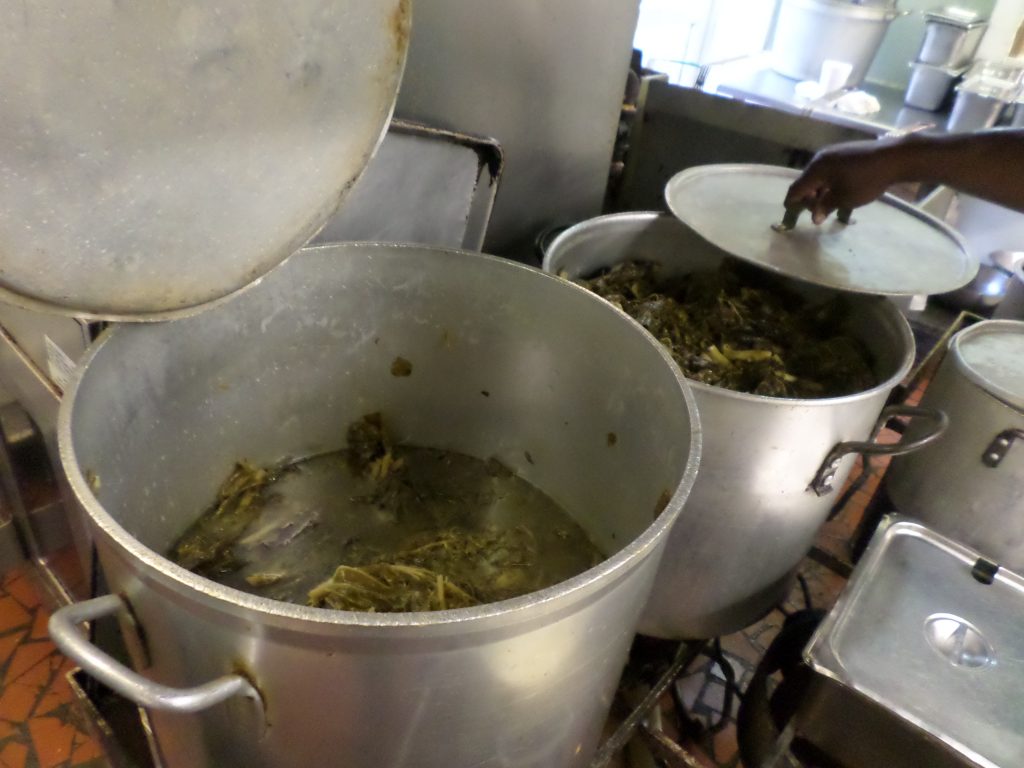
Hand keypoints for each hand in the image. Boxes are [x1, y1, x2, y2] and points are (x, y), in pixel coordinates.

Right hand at [785, 140, 900, 223]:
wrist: (894, 157)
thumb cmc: (866, 180)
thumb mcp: (844, 199)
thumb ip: (825, 207)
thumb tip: (814, 217)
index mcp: (816, 169)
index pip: (796, 189)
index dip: (792, 204)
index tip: (790, 217)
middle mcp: (820, 159)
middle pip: (806, 181)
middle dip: (808, 198)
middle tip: (816, 213)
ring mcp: (833, 153)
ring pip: (818, 175)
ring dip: (819, 191)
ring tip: (829, 204)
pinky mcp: (844, 152)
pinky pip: (829, 170)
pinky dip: (829, 182)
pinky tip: (839, 190)